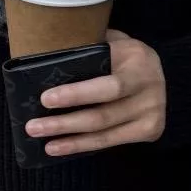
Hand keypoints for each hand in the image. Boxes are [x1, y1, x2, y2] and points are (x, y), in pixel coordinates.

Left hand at [26, 30, 166, 156]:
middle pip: (103, 114)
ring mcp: (153, 110)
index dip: (75, 95)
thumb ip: (88, 49)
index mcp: (139, 59)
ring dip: (70, 140)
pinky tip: (61, 147)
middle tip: (33, 127)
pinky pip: (111, 141)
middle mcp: (150, 87)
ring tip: (43, 142)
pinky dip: (83, 146)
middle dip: (65, 122)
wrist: (157, 70)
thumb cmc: (121, 54)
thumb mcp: (110, 42)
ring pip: (104, 131)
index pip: (105, 84)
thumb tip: (45, 61)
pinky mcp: (152, 129)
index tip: (45, 99)